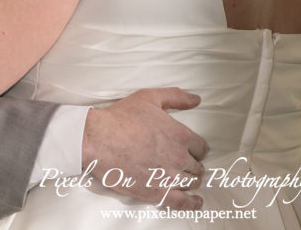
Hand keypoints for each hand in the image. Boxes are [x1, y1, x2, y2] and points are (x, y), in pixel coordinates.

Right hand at [82, 88, 206, 210]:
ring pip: (191, 183)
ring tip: (186, 177)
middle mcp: (178, 158)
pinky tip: (196, 201)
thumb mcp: (149, 98)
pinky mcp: (157, 193)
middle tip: (183, 161)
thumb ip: (176, 97)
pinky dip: (192, 203)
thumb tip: (196, 99)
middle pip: (196, 166)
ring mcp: (169, 178)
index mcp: (179, 135)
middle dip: (192, 163)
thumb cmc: (122, 118)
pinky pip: (182, 203)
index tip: (190, 148)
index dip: (195, 147)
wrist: (99, 140)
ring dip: (190, 179)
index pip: (200, 147)